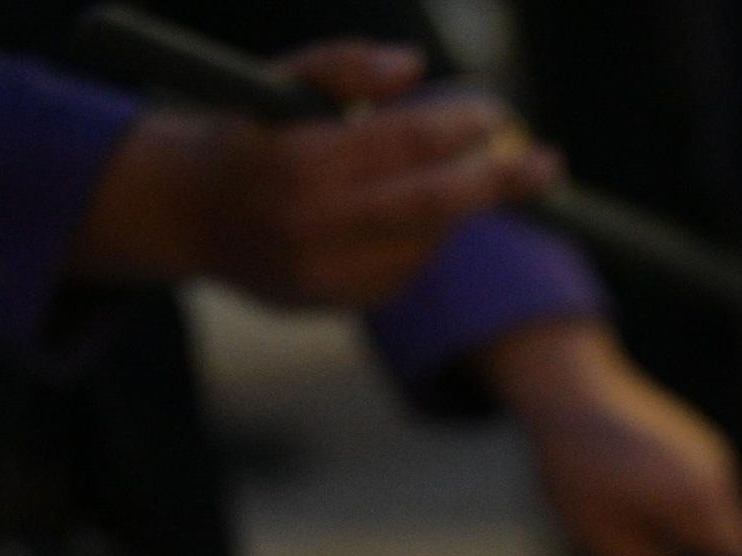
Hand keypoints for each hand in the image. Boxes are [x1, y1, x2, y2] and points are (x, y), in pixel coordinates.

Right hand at [71, 42, 561, 308]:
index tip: (498, 110)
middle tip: (549, 167)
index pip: (402, 144)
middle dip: (494, 185)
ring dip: (458, 206)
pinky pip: (406, 270)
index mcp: (298, 165)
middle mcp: (313, 229)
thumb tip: (415, 67)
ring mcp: (326, 277)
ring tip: (468, 172)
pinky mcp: (339, 306)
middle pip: (429, 208)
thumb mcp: (282, 81)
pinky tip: (414, 211)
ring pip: (424, 243)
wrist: (192, 219)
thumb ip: (344, 64)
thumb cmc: (249, 133)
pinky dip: (425, 237)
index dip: (458, 127)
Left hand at [480, 320, 741, 555]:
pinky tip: (630, 535)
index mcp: (701, 503)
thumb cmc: (577, 462)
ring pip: (709, 533)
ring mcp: (708, 459)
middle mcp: (717, 479)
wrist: (564, 385)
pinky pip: (696, 505)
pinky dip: (672, 531)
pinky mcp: (693, 448)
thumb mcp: (605, 541)